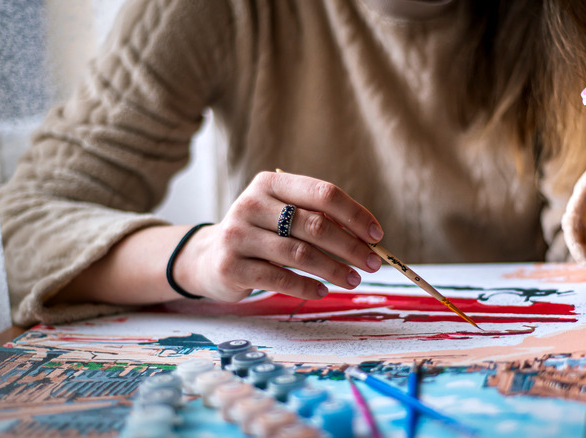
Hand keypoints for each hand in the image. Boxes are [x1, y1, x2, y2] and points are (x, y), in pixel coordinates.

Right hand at [175, 171, 383, 301]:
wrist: (209, 257)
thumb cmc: (260, 234)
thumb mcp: (283, 216)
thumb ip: (318, 219)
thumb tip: (367, 239)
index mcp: (270, 184)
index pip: (322, 193)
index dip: (355, 214)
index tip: (376, 235)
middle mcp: (251, 204)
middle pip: (314, 225)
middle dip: (350, 246)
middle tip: (372, 263)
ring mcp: (238, 235)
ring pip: (300, 254)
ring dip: (334, 269)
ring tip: (353, 280)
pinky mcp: (232, 266)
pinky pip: (280, 278)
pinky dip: (307, 287)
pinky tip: (322, 291)